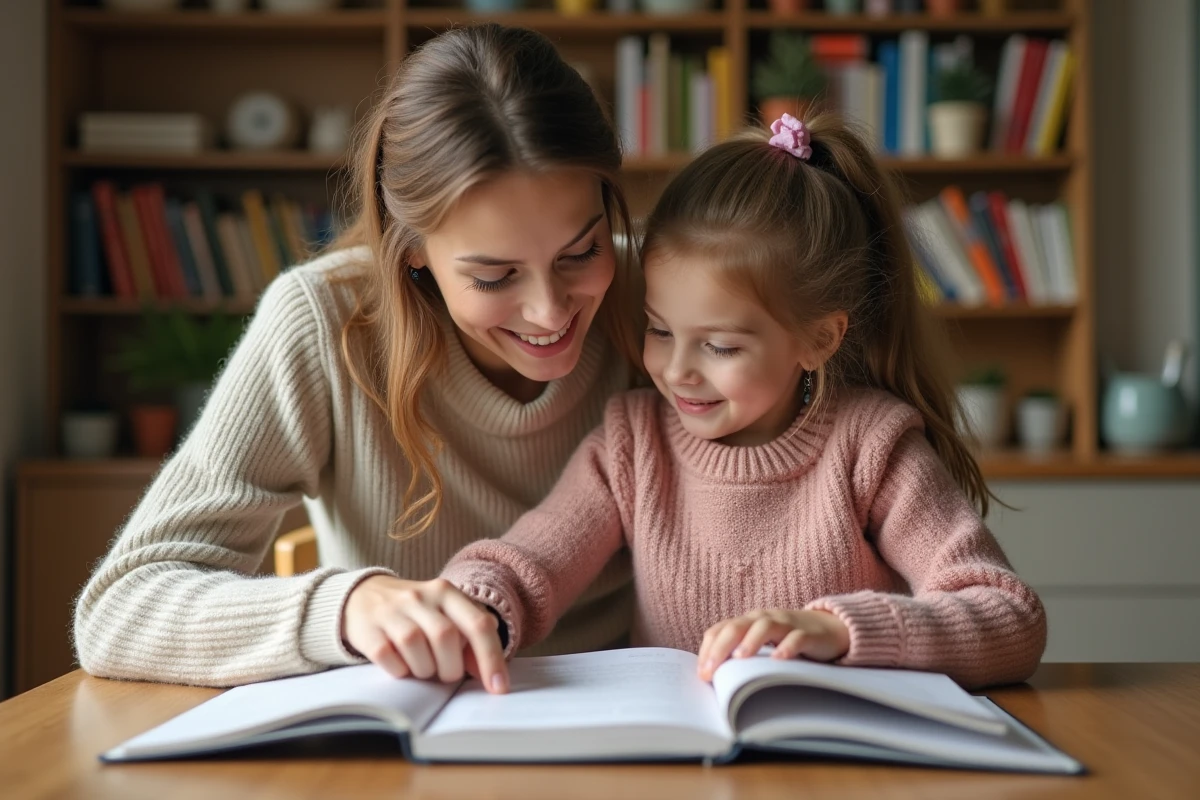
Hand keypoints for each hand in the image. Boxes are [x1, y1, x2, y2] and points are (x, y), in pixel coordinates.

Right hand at [342, 576, 508, 693]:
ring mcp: (392, 612)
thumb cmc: (414, 613)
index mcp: (446, 592)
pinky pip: (389, 659)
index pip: (478, 624)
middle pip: (446, 637)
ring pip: (416, 648)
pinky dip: (400, 670)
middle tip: (445, 674)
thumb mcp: (445, 615)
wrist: (362, 596)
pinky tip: (401, 665)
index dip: (491, 659)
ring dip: (425, 670)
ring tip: (422, 667)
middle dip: (451, 668)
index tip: (499, 688)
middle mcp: (420, 597)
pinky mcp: (368, 630)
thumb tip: (490, 673)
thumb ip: (470, 639)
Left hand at [697, 609, 849, 680]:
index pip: (720, 629)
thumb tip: (715, 680)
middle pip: (737, 627)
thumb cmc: (788, 639)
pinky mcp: (808, 634)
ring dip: (750, 641)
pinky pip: (796, 638)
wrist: (830, 629)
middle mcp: (763, 618)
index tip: (702, 673)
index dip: (708, 649)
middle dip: (721, 648)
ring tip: (739, 658)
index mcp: (748, 622)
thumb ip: (742, 654)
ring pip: (764, 627)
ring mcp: (786, 624)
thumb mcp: (762, 644)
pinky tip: (778, 659)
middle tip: (711, 670)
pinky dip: (787, 647)